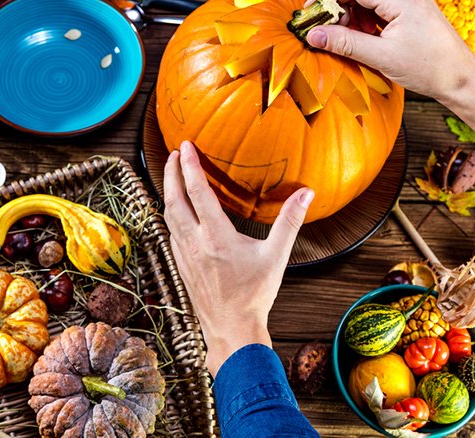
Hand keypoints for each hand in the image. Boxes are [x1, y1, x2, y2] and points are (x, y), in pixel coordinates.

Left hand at [163, 141, 312, 376]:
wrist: (232, 329)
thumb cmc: (254, 294)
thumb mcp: (276, 255)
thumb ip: (290, 221)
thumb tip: (306, 193)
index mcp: (215, 235)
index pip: (197, 191)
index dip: (189, 165)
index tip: (185, 146)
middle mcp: (194, 242)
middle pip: (173, 199)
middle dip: (171, 173)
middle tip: (174, 154)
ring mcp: (184, 254)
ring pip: (168, 216)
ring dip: (168, 192)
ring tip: (172, 175)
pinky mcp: (180, 265)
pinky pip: (170, 232)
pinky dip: (170, 214)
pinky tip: (176, 211)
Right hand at [304, 0, 474, 142]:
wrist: (461, 80)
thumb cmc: (427, 70)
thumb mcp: (380, 57)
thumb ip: (345, 43)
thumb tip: (313, 35)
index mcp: (403, 1)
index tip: (310, 9)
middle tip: (329, 23)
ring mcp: (414, 2)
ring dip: (355, 7)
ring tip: (348, 34)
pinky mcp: (415, 12)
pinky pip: (384, 3)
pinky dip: (368, 15)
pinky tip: (365, 35)